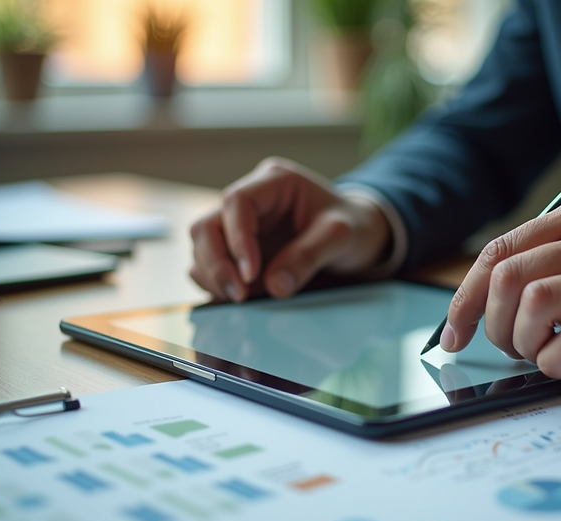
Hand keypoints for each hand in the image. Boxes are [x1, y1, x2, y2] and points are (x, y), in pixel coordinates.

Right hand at [189, 157, 391, 300]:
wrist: (358, 235)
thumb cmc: (353, 226)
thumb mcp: (340, 237)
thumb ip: (309, 256)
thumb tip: (274, 287)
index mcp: (274, 182)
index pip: (237, 202)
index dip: (237, 239)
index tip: (251, 274)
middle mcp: (251, 199)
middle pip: (207, 225)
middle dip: (216, 263)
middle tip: (238, 295)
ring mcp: (240, 224)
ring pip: (202, 247)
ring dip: (213, 276)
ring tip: (241, 298)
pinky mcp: (237, 248)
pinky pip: (210, 265)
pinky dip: (217, 284)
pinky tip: (240, 297)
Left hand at [439, 194, 560, 382]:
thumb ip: (548, 265)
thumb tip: (478, 305)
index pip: (498, 251)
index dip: (465, 298)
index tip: (454, 333)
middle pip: (509, 278)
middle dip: (494, 324)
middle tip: (510, 347)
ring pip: (536, 305)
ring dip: (524, 344)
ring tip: (542, 354)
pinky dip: (555, 362)